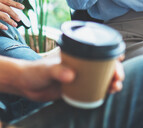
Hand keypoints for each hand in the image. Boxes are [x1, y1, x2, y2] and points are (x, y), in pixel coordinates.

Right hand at [0, 0, 24, 29]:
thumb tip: (2, 5)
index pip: (8, 1)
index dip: (16, 4)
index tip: (22, 7)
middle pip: (8, 9)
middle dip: (15, 15)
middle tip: (20, 19)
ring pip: (4, 17)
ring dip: (11, 21)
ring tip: (15, 25)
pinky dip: (2, 26)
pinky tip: (6, 28)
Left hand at [0, 55, 124, 101]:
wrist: (24, 85)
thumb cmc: (34, 72)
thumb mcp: (46, 70)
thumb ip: (57, 71)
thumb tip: (71, 76)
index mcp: (73, 53)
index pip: (95, 48)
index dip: (110, 51)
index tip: (118, 58)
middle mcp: (78, 63)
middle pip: (102, 64)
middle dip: (115, 69)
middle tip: (117, 78)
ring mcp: (78, 75)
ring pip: (100, 76)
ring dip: (111, 81)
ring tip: (116, 87)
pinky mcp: (75, 87)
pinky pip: (92, 88)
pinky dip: (102, 90)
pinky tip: (107, 94)